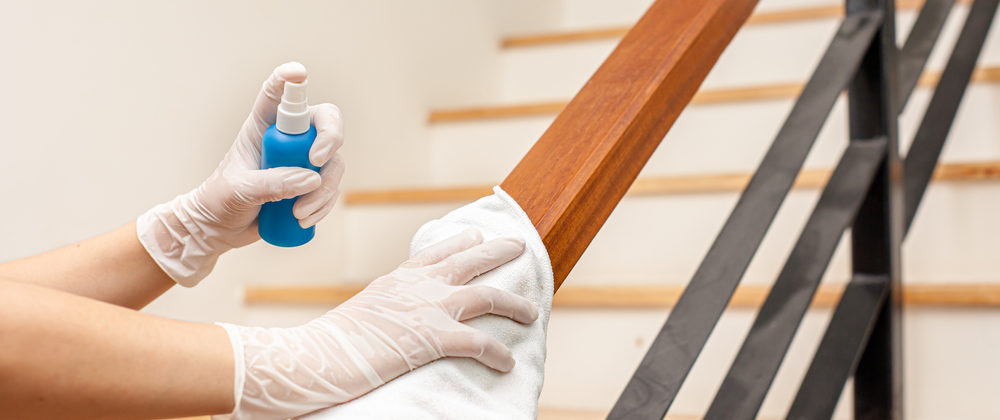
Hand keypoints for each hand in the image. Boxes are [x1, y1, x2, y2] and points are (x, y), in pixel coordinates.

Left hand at [137, 62, 345, 285]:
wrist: (220, 228)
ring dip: (324, 189)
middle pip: (324, 122)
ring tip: (299, 214)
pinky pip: (332, 188)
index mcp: (262, 127)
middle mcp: (288, 139)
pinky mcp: (311, 185)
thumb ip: (273, 183)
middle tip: (317, 161)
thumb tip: (312, 179)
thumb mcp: (240, 189)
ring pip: (334, 162)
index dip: (289, 79)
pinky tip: (304, 220)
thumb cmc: (220, 200)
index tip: (299, 73)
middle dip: (330, 138)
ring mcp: (302, 161)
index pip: (276, 95)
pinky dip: (324, 205)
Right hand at [216, 230, 538, 419]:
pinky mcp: (434, 338)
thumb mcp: (364, 311)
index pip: (436, 252)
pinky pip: (480, 343)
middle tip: (520, 244)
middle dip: (499, 251)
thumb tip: (398, 314)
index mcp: (399, 278)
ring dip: (514, 304)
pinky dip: (498, 354)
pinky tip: (507, 363)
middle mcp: (419, 285)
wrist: (317, 356)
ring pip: (487, 296)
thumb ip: (388, 305)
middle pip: (471, 260)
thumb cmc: (331, 342)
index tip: (476, 234)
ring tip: (531, 312)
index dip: (460, 241)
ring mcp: (429, 308)